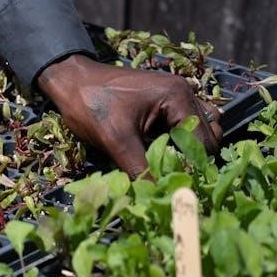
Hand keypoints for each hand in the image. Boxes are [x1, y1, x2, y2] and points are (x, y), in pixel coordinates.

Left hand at [36, 53, 221, 178]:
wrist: (70, 81)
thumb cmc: (91, 105)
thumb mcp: (115, 140)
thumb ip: (141, 168)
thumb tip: (158, 196)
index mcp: (178, 96)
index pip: (204, 141)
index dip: (192, 167)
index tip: (177, 186)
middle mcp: (184, 93)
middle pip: (207, 136)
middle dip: (190, 159)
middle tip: (169, 177)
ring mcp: (176, 96)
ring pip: (198, 131)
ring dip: (186, 150)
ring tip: (165, 166)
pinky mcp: (164, 102)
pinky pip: (183, 125)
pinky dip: (177, 141)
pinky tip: (159, 153)